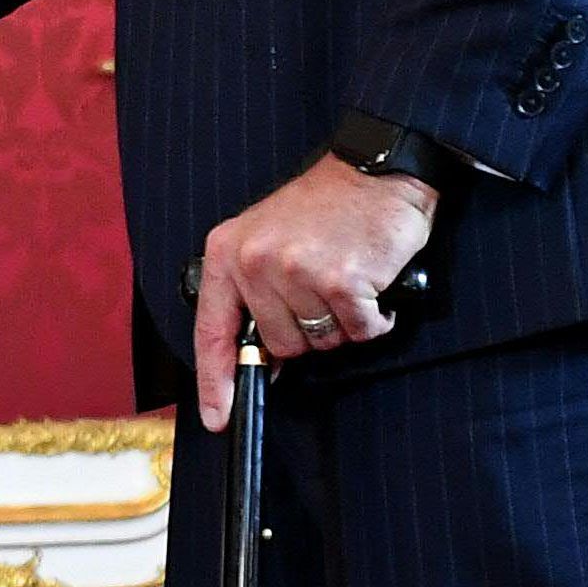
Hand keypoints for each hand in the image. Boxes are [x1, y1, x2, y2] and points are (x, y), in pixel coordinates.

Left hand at [192, 154, 436, 429]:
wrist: (373, 168)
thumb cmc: (323, 207)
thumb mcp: (266, 237)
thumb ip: (254, 293)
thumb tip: (262, 362)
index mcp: (229, 252)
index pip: (212, 330)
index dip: (215, 381)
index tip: (218, 417)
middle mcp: (256, 262)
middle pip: (280, 346)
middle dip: (308, 330)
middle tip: (323, 284)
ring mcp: (298, 272)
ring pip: (322, 343)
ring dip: (343, 321)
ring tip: (346, 274)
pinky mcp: (342, 281)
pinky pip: (361, 331)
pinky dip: (375, 316)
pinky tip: (371, 280)